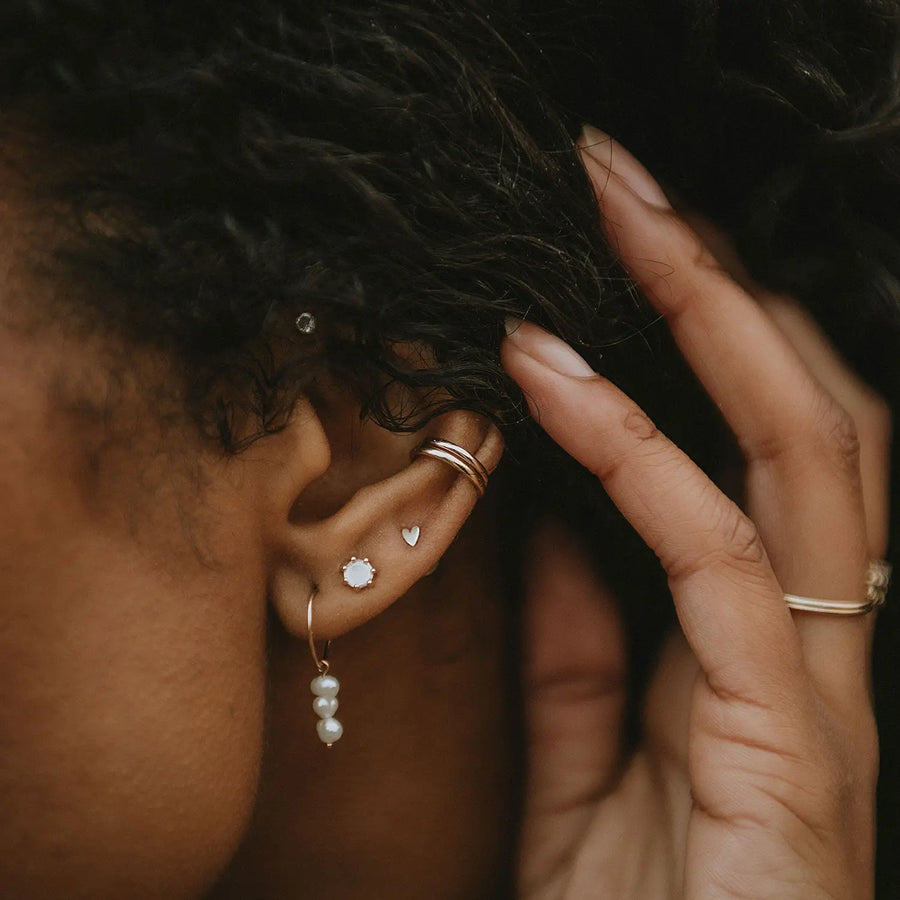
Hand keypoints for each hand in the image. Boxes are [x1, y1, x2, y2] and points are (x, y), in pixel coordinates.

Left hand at [502, 134, 889, 898]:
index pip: (753, 442)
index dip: (694, 332)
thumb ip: (576, 645)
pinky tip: (557, 378)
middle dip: (718, 282)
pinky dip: (640, 451)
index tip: (607, 248)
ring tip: (617, 223)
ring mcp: (810, 681)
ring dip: (704, 321)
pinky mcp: (786, 735)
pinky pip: (718, 555)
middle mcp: (805, 637)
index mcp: (757, 639)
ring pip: (800, 451)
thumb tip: (551, 523)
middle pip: (799, 410)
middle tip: (624, 181)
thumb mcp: (580, 752)